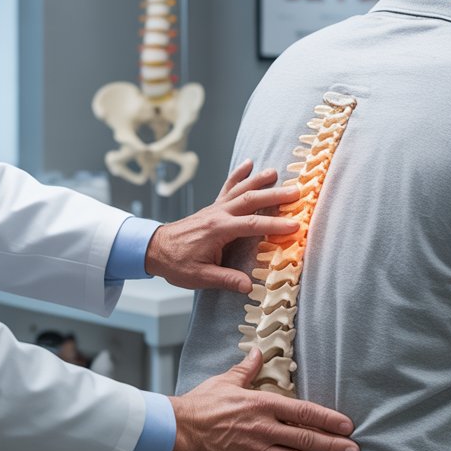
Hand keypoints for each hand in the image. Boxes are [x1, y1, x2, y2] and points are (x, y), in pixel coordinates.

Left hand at [145, 159, 299, 292]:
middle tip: (296, 192)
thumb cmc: (176, 263)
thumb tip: (249, 286)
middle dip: (274, 196)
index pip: (251, 225)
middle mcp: (218, 215)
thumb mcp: (199, 277)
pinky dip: (238, 175)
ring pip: (240, 190)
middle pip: (250, 200)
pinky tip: (248, 164)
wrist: (154, 248)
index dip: (274, 225)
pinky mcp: (212, 208)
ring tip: (277, 173)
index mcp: (218, 231)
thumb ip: (226, 279)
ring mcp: (215, 208)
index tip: (294, 225)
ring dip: (259, 181)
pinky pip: (227, 188)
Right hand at [167, 349, 359, 450]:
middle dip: (334, 446)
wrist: (177, 431)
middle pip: (307, 439)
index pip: (304, 412)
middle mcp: (264, 428)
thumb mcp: (226, 381)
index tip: (347, 425)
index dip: (329, 419)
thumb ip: (247, 369)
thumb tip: (258, 353)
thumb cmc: (201, 404)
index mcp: (262, 404)